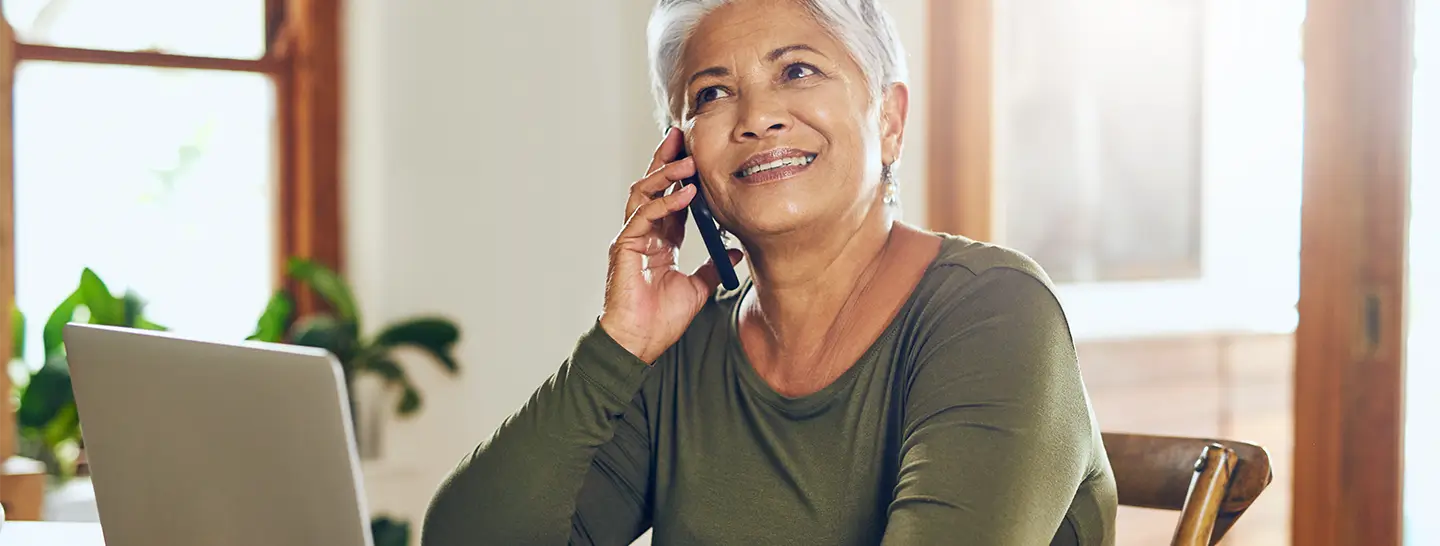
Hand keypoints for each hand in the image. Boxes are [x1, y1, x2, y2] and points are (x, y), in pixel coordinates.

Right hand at [599, 128, 743, 363]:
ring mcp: (631, 238)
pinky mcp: (625, 246)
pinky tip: (685, 193)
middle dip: (666, 160)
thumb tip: (735, 250)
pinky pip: (644, 215)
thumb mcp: (698, 288)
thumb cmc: (661, 320)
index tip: (698, 155)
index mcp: (659, 240)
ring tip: (688, 161)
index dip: (683, 177)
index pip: (671, 198)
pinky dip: (664, 202)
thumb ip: (712, 266)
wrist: (640, 343)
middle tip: (682, 136)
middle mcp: (643, 233)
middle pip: (653, 186)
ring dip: (666, 174)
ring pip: (644, 193)